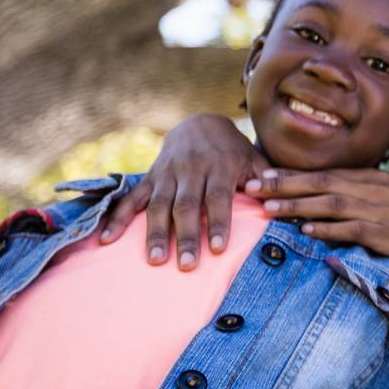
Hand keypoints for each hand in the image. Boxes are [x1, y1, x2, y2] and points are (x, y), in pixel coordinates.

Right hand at [101, 114, 267, 269]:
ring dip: (154, 233)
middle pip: (187, 206)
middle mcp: (191, 169)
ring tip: (154, 260)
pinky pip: (131, 198)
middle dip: (186, 236)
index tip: (219, 248)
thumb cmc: (234, 150)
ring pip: (158, 205)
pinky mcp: (149, 177)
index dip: (219, 222)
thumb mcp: (254, 158)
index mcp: (220, 166)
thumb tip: (280, 199)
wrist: (200, 123)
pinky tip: (108, 239)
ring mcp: (167, 174)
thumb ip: (267, 179)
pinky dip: (119, 218)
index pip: (218, 197)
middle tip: (187, 266)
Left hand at [246, 168, 388, 289]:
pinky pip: (355, 229)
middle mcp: (381, 190)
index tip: (259, 177)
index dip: (290, 175)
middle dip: (286, 185)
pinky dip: (329, 229)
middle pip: (325, 183)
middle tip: (254, 188)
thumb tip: (306, 202)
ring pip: (335, 203)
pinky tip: (307, 230)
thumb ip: (351, 202)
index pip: (325, 173)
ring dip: (300, 206)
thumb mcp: (380, 211)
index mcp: (375, 180)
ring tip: (271, 210)